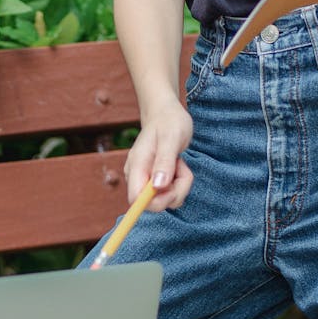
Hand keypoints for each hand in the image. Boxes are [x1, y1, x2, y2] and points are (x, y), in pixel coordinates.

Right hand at [124, 96, 193, 210]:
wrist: (166, 114)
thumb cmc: (169, 122)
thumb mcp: (170, 138)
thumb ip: (164, 162)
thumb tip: (157, 187)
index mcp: (137, 167)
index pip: (136, 200)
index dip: (154, 202)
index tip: (171, 189)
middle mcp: (138, 176)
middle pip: (154, 204)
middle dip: (174, 192)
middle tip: (181, 169)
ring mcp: (146, 179)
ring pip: (166, 200)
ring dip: (180, 185)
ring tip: (179, 163)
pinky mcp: (155, 181)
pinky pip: (170, 193)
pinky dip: (180, 183)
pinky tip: (178, 165)